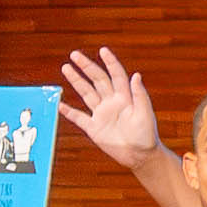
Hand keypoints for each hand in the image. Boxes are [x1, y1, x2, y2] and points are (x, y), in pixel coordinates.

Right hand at [58, 47, 163, 167]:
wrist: (141, 156)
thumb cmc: (147, 135)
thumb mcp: (145, 114)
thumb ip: (140, 95)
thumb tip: (136, 75)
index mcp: (125, 98)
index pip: (116, 75)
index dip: (110, 62)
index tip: (103, 50)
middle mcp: (112, 103)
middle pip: (97, 80)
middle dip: (86, 67)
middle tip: (74, 55)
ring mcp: (102, 115)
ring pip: (86, 93)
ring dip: (76, 81)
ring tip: (66, 68)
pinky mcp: (94, 128)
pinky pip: (79, 118)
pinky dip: (68, 112)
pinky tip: (60, 104)